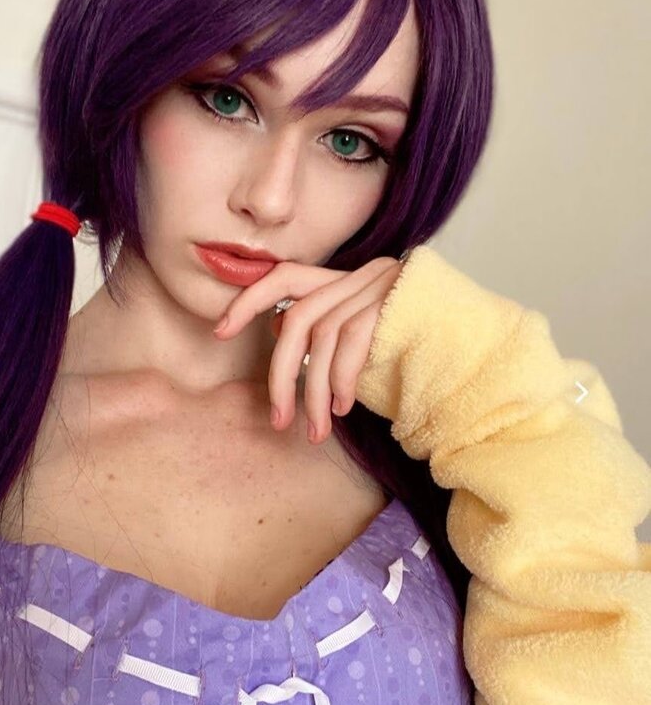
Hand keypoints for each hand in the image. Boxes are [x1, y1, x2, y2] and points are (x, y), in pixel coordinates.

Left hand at [213, 256, 404, 442]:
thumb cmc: (417, 350)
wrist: (484, 348)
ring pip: (322, 338)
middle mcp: (364, 274)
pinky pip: (350, 343)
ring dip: (315, 394)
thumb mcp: (364, 340)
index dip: (248, 301)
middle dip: (280, 375)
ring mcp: (381, 285)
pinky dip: (340, 380)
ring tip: (317, 430)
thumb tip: (276, 324)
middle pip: (298, 320)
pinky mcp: (395, 304)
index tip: (220, 332)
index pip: (286, 276)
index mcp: (350, 279)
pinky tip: (342, 408)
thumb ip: (321, 328)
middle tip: (277, 420)